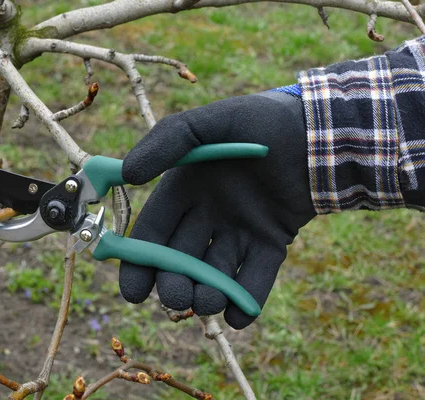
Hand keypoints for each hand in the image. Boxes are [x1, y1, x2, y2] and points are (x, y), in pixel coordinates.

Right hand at [119, 91, 315, 328]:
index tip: (133, 292)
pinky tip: (238, 316)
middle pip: (182, 259)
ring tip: (207, 302)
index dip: (141, 262)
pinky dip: (246, 300)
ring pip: (215, 273)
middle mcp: (209, 214)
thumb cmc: (259, 120)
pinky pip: (256, 276)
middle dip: (174, 283)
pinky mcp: (273, 241)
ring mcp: (241, 230)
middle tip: (176, 299)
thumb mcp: (207, 122)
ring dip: (207, 295)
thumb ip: (165, 142)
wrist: (319, 130)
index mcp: (185, 188)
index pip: (155, 232)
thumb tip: (126, 174)